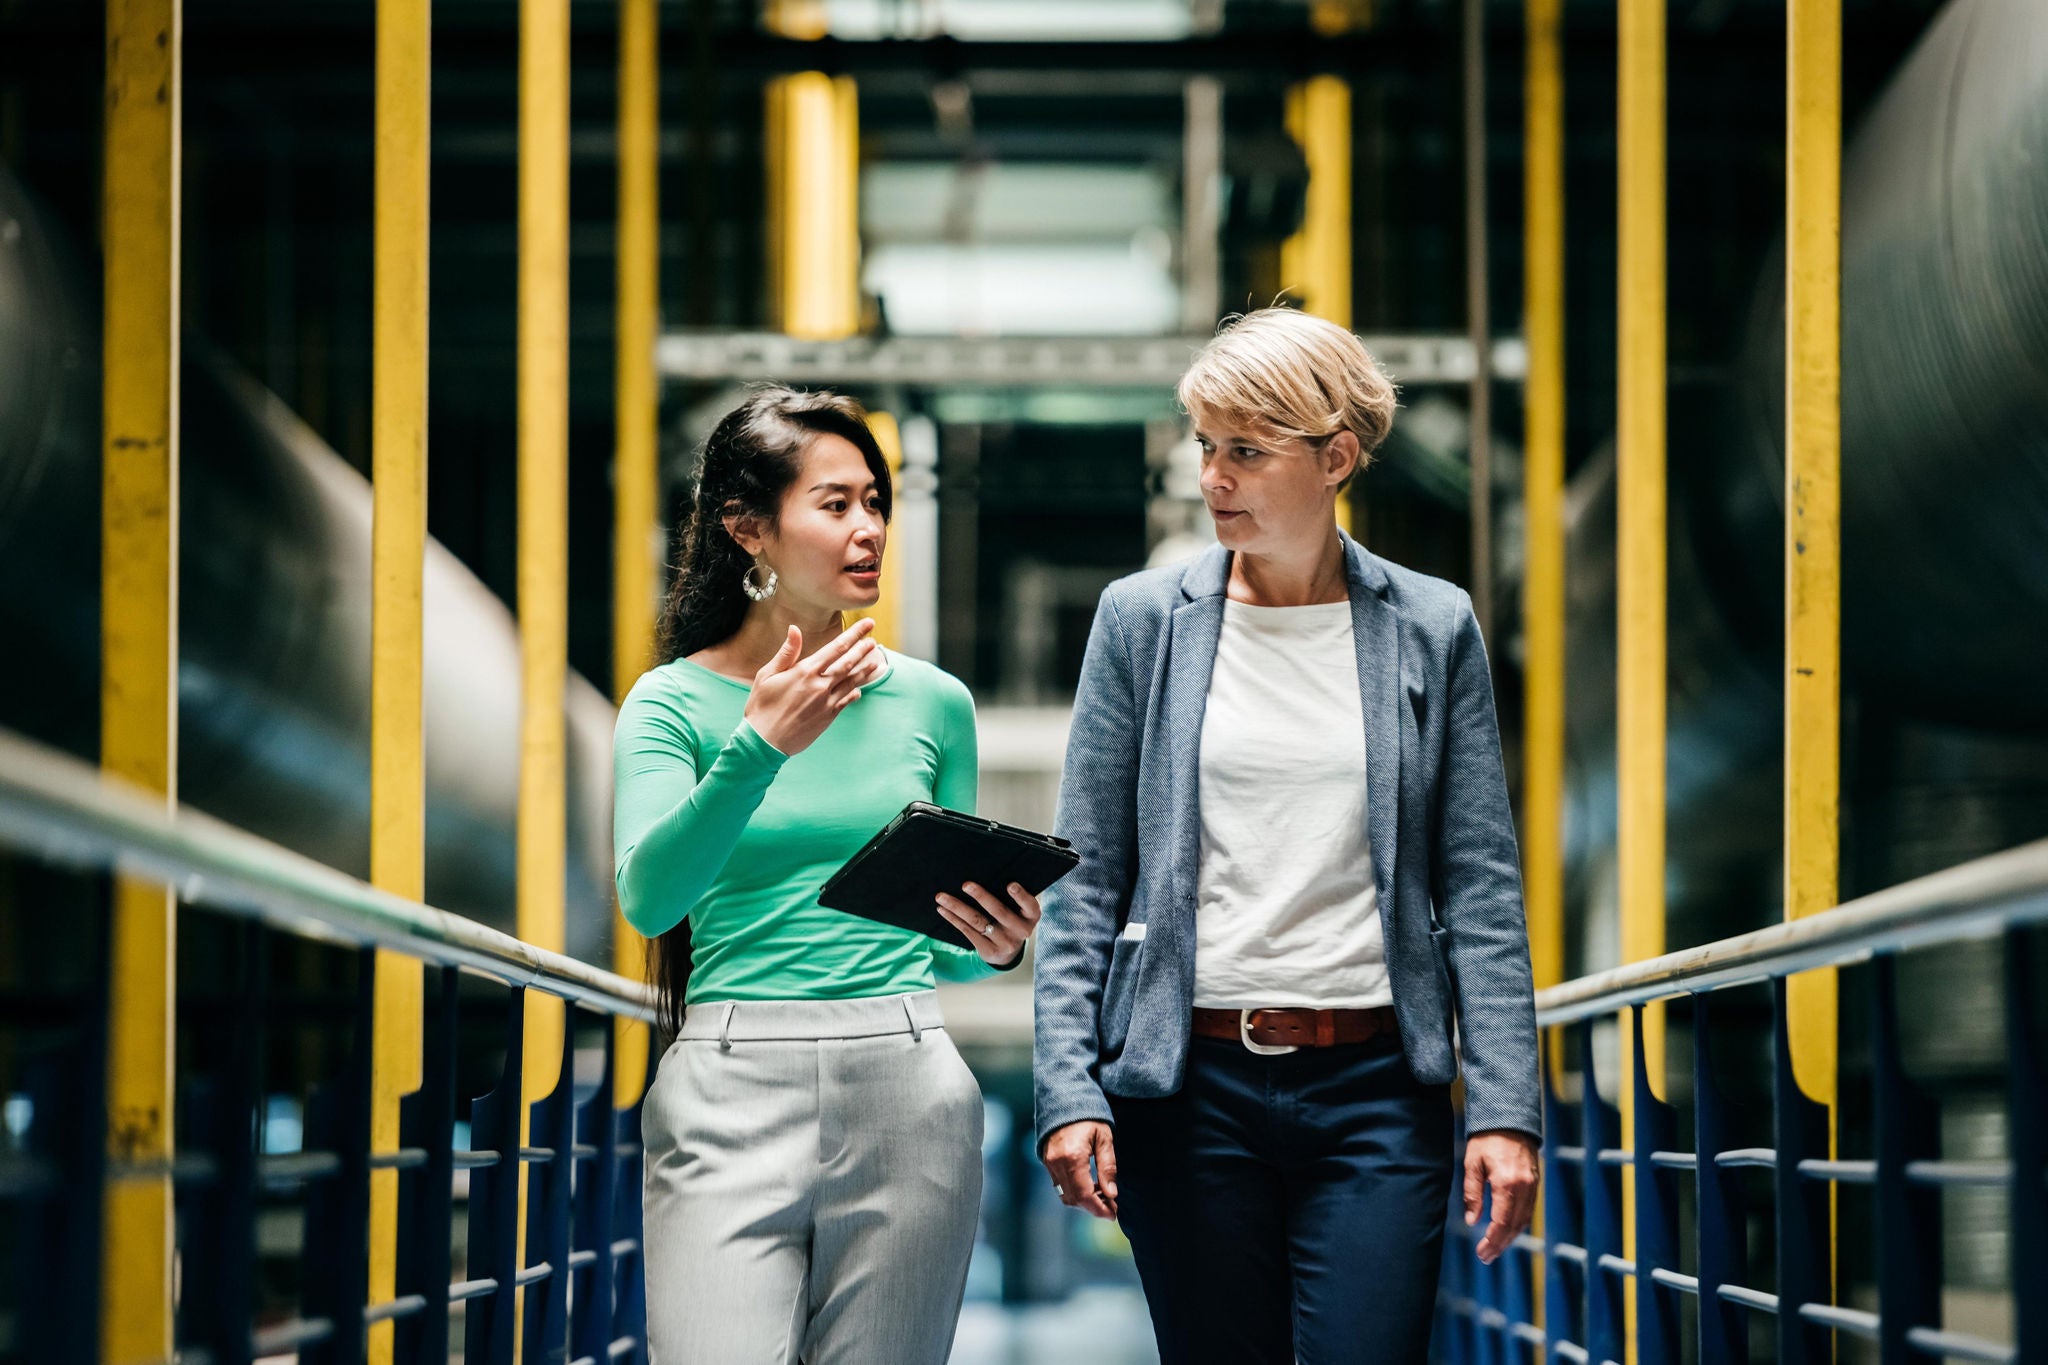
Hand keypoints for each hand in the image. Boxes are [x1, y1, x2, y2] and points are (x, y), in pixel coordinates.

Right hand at [742, 619, 885, 755]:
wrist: (764, 741)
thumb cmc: (761, 706)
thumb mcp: (767, 675)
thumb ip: (786, 652)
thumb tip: (794, 629)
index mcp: (805, 671)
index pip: (836, 647)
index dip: (855, 634)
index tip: (867, 624)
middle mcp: (820, 685)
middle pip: (848, 662)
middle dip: (863, 648)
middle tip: (873, 638)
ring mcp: (826, 702)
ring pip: (852, 681)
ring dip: (864, 669)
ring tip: (874, 659)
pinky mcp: (828, 717)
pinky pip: (846, 701)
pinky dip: (855, 692)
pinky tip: (860, 688)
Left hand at [934, 881, 1040, 967]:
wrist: (1008, 952)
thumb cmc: (1013, 919)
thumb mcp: (1020, 911)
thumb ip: (1012, 897)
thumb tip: (989, 871)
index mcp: (1030, 917)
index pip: (1029, 905)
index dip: (1021, 896)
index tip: (1010, 884)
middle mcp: (1020, 931)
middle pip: (998, 911)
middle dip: (981, 896)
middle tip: (966, 885)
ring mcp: (1004, 942)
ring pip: (977, 921)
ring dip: (957, 907)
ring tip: (941, 896)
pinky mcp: (988, 950)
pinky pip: (967, 931)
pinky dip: (953, 918)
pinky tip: (943, 909)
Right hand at [1040, 1120, 1118, 1219]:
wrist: (1065, 1098)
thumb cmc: (1089, 1116)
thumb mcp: (1104, 1138)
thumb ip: (1108, 1167)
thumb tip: (1112, 1194)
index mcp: (1073, 1157)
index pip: (1085, 1195)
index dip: (1099, 1209)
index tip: (1113, 1214)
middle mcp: (1057, 1163)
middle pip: (1074, 1199)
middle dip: (1093, 1208)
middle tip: (1111, 1207)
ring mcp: (1049, 1163)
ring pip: (1065, 1195)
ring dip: (1084, 1201)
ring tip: (1103, 1196)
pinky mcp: (1047, 1161)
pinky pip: (1060, 1185)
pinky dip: (1075, 1192)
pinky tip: (1090, 1186)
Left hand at [1464, 1129, 1538, 1263]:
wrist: (1510, 1117)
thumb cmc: (1487, 1138)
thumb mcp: (1472, 1163)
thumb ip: (1473, 1193)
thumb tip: (1472, 1220)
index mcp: (1507, 1184)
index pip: (1501, 1222)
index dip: (1492, 1241)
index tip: (1482, 1253)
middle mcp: (1524, 1188)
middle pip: (1514, 1226)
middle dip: (1500, 1244)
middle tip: (1486, 1257)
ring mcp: (1533, 1186)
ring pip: (1524, 1220)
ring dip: (1510, 1237)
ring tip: (1495, 1248)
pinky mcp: (1535, 1183)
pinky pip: (1528, 1210)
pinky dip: (1518, 1224)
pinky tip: (1507, 1230)